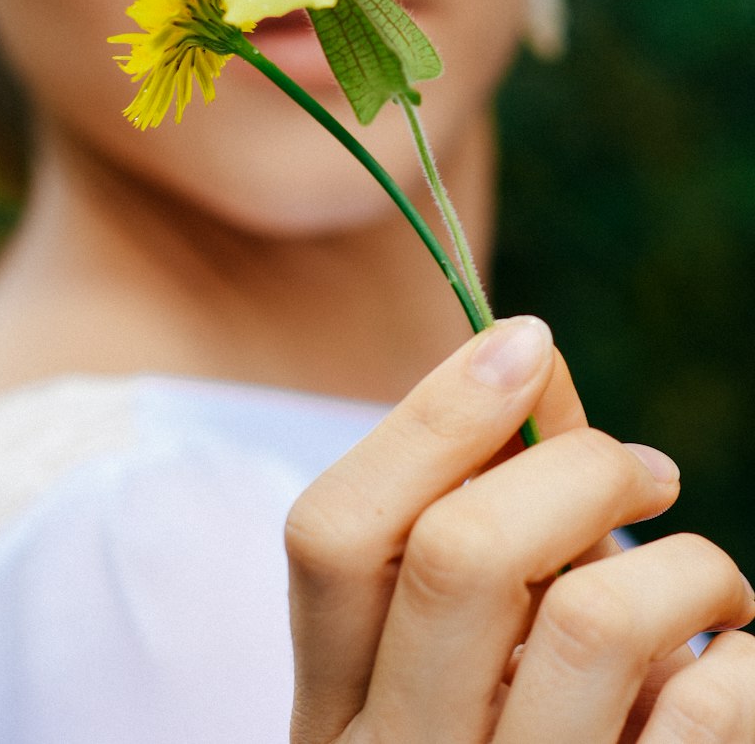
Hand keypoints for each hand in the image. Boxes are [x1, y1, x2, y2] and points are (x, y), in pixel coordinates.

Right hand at [286, 316, 754, 741]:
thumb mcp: (455, 656)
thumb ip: (484, 507)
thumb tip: (531, 362)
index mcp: (333, 702)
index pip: (331, 532)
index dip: (428, 417)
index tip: (522, 339)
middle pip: (462, 557)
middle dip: (578, 466)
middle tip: (649, 470)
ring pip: (596, 624)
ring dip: (684, 562)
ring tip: (708, 578)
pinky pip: (704, 716)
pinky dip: (742, 659)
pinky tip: (731, 663)